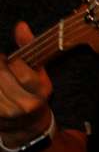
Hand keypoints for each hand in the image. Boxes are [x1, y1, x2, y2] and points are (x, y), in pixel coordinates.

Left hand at [0, 22, 53, 148]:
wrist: (27, 125)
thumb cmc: (33, 93)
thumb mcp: (38, 71)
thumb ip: (29, 47)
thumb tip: (21, 25)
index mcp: (41, 91)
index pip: (24, 74)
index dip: (13, 64)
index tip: (10, 61)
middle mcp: (26, 104)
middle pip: (2, 78)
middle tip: (0, 65)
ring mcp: (9, 112)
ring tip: (0, 76)